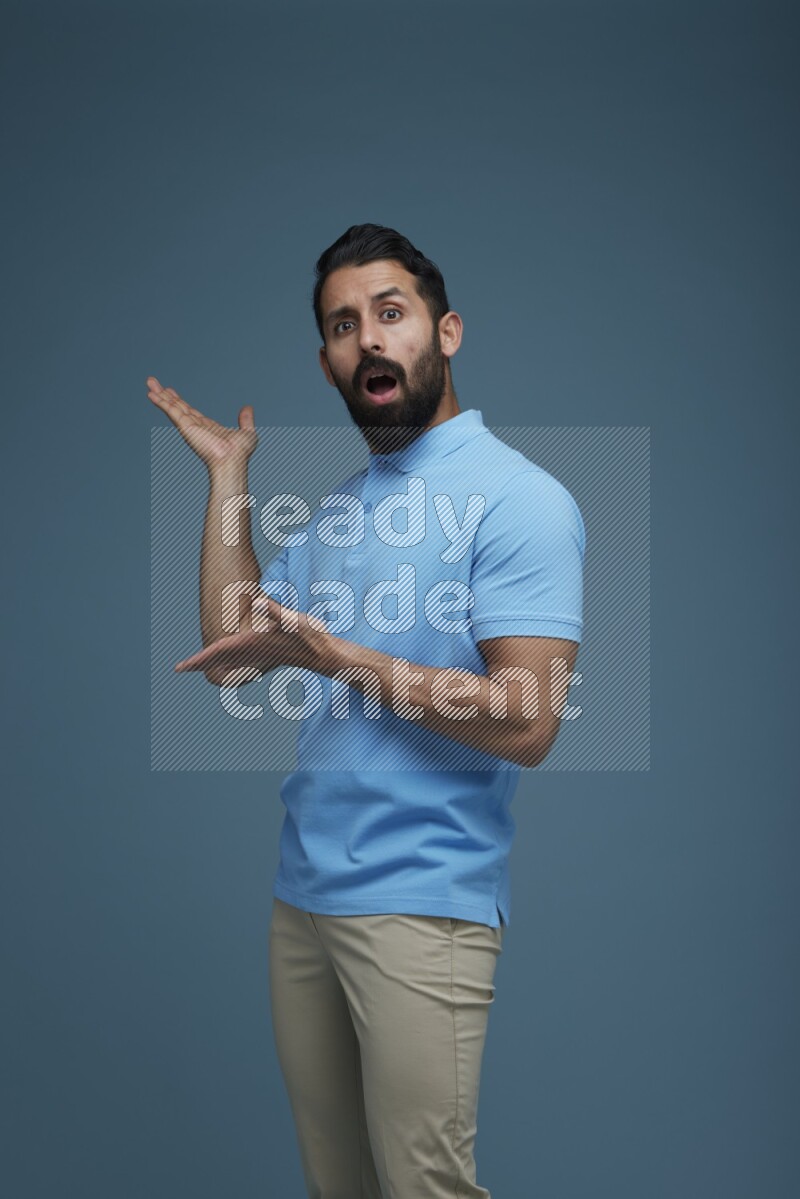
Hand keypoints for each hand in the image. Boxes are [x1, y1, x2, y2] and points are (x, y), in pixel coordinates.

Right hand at [146, 376, 257, 469]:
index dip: (179, 401)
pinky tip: (151, 394)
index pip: (190, 411)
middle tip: (153, 383)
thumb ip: (246, 420)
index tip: (170, 392)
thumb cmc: (240, 454)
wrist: (232, 461)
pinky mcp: (185, 426)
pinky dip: (161, 402)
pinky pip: (171, 410)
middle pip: (177, 406)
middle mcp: (195, 426)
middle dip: (165, 395)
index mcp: (207, 427)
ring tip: (149, 382)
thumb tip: (248, 408)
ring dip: (160, 394)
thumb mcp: (247, 433)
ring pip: (172, 406)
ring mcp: (189, 426)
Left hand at [174, 595, 327, 682]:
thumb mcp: (294, 621)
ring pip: (231, 660)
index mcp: (253, 644)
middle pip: (221, 659)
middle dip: (202, 663)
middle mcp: (253, 652)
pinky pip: (242, 660)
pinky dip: (230, 661)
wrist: (325, 655)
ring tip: (198, 664)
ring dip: (214, 662)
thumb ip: (276, 612)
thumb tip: (259, 602)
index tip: (181, 667)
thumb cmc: (311, 638)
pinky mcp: (268, 654)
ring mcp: (260, 655)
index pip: (220, 652)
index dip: (199, 659)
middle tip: (181, 668)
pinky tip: (229, 661)